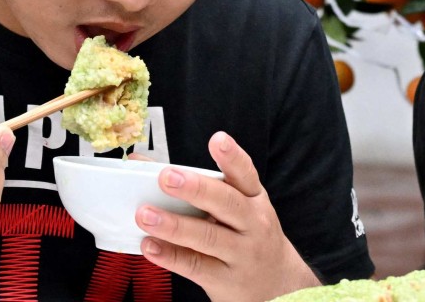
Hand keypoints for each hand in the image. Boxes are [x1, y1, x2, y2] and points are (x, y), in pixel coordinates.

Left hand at [137, 132, 318, 300]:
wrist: (278, 284)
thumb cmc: (249, 236)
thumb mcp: (241, 209)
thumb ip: (203, 189)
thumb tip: (146, 166)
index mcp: (255, 199)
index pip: (245, 175)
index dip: (232, 157)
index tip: (217, 140)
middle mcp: (253, 224)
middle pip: (226, 204)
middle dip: (196, 189)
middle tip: (166, 177)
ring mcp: (242, 254)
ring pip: (207, 237)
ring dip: (174, 225)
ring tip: (145, 214)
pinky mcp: (226, 280)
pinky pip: (195, 266)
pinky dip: (170, 256)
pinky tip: (150, 245)